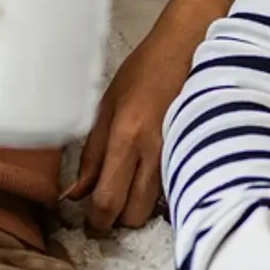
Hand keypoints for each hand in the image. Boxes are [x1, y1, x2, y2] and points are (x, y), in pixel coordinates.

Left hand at [64, 26, 191, 233]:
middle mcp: (153, 152)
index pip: (107, 200)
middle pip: (132, 215)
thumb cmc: (144, 71)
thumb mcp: (106, 105)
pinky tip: (152, 176)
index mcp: (126, 137)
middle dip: (117, 217)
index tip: (89, 218)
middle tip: (109, 201)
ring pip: (154, 209)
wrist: (188, 48)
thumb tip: (76, 193)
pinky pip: (173, 192)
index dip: (96, 220)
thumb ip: (91, 153)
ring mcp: (178, 156)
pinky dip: (159, 195)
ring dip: (138, 207)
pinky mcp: (194, 154)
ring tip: (130, 187)